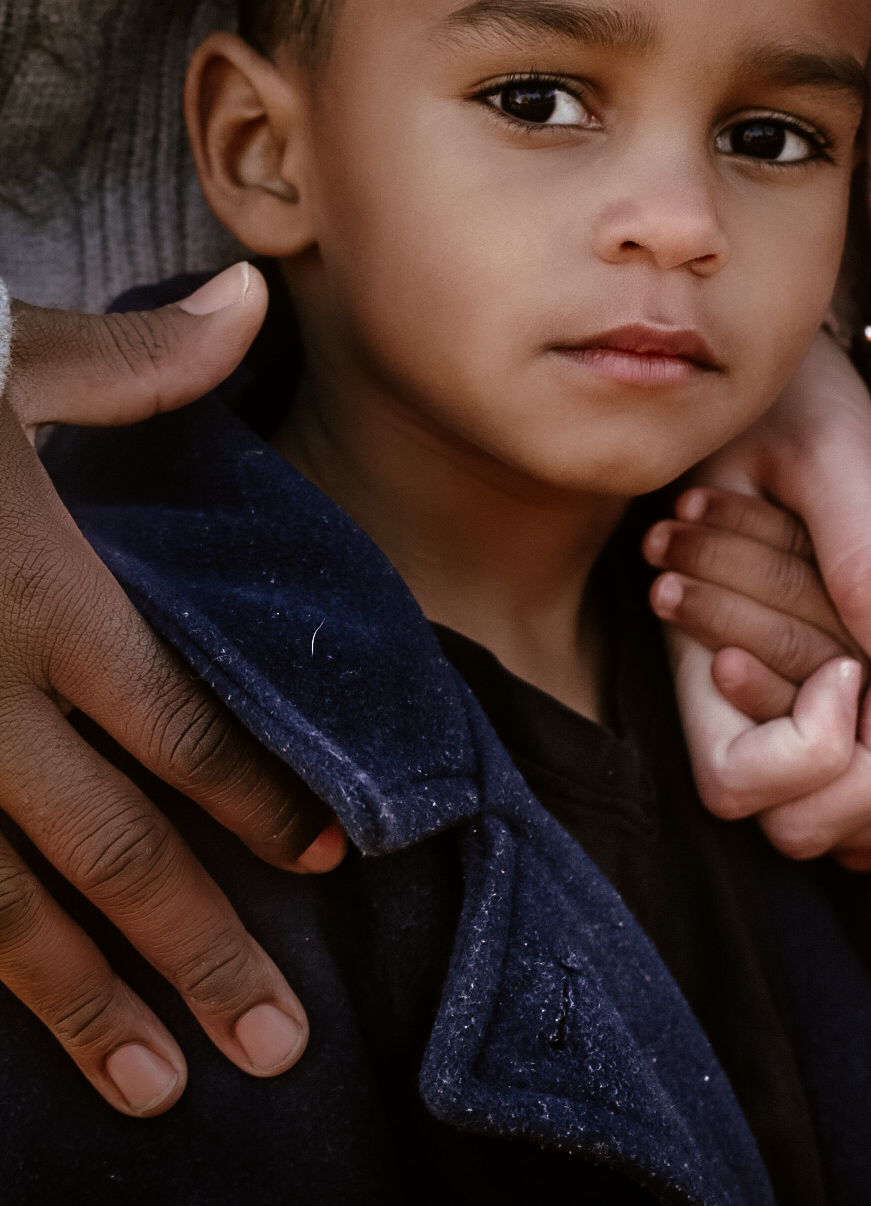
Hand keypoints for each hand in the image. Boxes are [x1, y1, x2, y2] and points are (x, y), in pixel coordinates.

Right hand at [0, 266, 346, 1116]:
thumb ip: (132, 365)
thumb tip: (246, 299)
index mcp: (34, 593)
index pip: (178, 718)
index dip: (256, 792)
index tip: (324, 855)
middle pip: (108, 844)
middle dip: (198, 948)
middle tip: (277, 1045)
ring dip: (82, 1004)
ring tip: (158, 1086)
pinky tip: (5, 1038)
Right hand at [647, 331, 870, 865]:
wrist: (792, 378)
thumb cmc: (795, 399)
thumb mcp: (828, 456)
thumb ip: (862, 556)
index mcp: (700, 639)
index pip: (734, 780)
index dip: (808, 752)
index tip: (853, 669)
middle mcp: (731, 691)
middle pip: (786, 824)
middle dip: (869, 783)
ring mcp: (774, 699)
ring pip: (821, 826)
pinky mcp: (815, 690)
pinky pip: (848, 796)